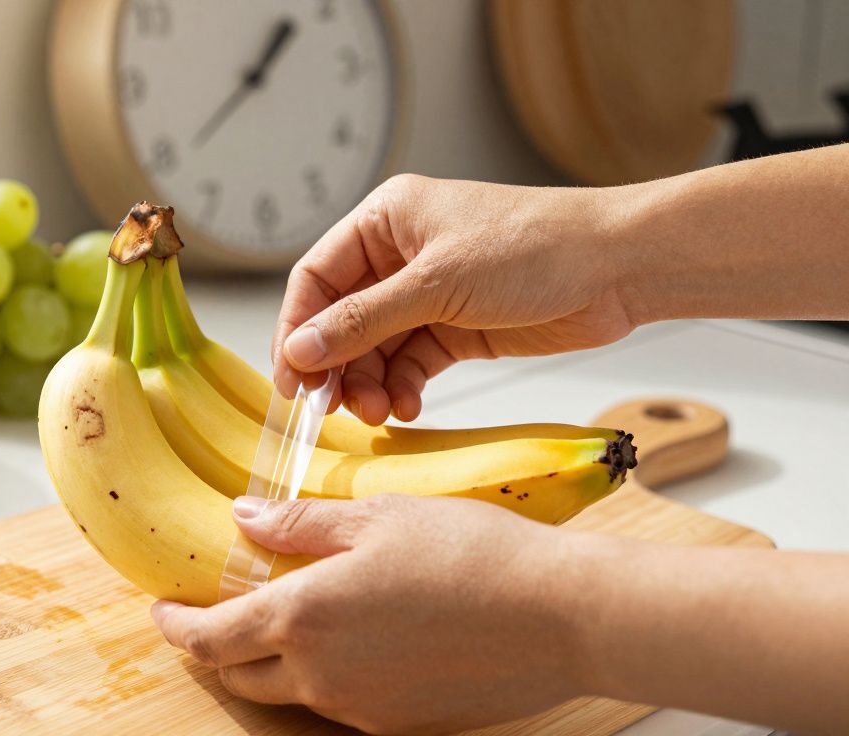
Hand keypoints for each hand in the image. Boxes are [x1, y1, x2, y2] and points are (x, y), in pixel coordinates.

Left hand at [150, 495, 593, 733]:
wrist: (560, 617)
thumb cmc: (472, 554)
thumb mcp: (378, 517)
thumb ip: (301, 523)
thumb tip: (244, 517)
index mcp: (304, 617)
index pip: (211, 639)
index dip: (177, 627)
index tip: (163, 611)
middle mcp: (322, 675)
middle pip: (240, 674)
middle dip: (216, 647)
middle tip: (217, 615)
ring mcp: (361, 707)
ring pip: (291, 691)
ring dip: (273, 661)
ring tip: (293, 616)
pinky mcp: (399, 724)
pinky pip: (341, 702)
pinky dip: (326, 674)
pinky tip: (356, 638)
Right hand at [273, 174, 635, 424]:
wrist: (619, 267)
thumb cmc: (534, 247)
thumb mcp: (437, 284)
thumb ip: (362, 321)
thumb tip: (300, 352)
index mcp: (385, 220)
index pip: (317, 278)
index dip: (297, 330)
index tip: (291, 380)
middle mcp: (400, 255)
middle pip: (341, 319)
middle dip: (336, 365)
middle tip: (331, 409)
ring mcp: (429, 294)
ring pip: (374, 348)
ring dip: (369, 383)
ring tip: (376, 412)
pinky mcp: (457, 328)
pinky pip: (410, 364)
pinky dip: (402, 388)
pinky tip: (406, 407)